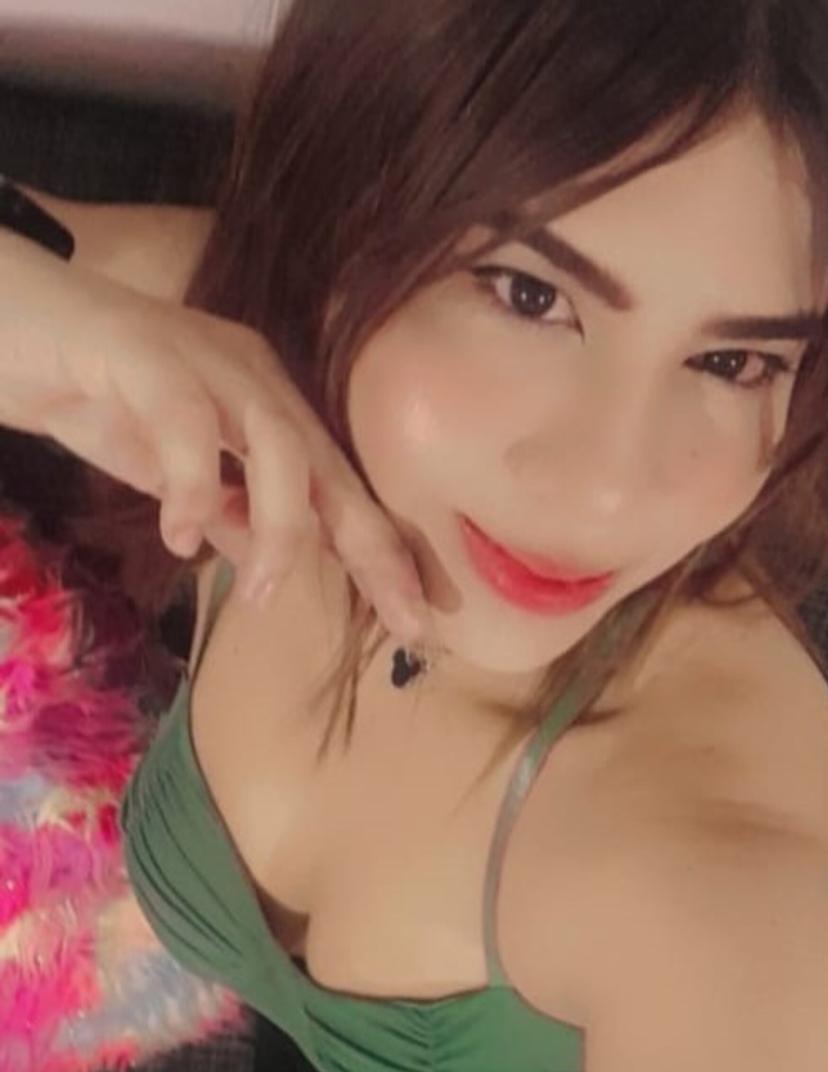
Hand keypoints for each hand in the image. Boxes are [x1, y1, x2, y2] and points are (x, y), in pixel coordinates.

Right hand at [0, 230, 428, 640]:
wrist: (2, 324)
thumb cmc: (90, 395)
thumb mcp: (168, 476)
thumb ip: (221, 512)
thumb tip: (269, 569)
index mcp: (264, 405)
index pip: (336, 486)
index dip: (379, 552)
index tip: (416, 622)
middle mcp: (251, 375)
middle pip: (329, 463)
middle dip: (372, 544)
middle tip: (402, 616)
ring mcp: (201, 358)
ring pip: (276, 441)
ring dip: (280, 526)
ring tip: (261, 596)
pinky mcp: (142, 351)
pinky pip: (186, 421)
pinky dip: (193, 483)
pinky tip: (179, 536)